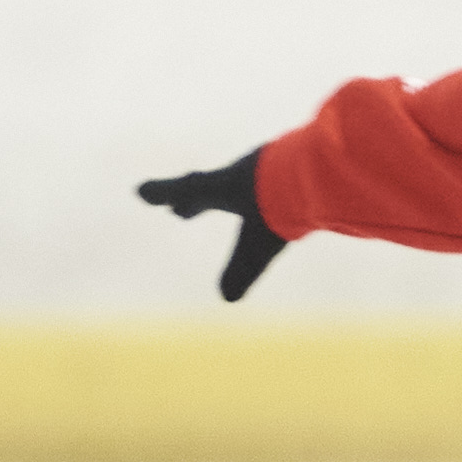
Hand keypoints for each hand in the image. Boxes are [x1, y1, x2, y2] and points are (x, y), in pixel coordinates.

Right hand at [135, 152, 289, 304]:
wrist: (319, 169)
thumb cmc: (280, 204)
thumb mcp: (258, 244)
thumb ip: (241, 269)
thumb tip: (227, 297)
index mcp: (226, 186)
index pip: (188, 190)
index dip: (164, 193)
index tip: (141, 193)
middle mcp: (244, 172)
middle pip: (209, 187)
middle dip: (195, 202)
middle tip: (180, 212)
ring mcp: (269, 163)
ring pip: (242, 182)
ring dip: (231, 195)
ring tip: (234, 204)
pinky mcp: (294, 163)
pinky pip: (273, 179)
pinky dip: (266, 190)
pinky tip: (280, 195)